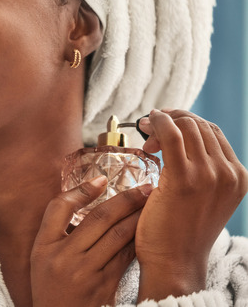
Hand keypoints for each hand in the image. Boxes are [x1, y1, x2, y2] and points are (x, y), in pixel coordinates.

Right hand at [31, 176, 149, 306]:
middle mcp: (63, 257)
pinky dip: (137, 240)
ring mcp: (86, 273)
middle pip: (98, 218)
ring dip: (137, 217)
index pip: (59, 207)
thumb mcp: (42, 255)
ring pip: (118, 236)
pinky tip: (148, 230)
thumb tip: (87, 195)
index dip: (82, 191)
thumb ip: (57, 229)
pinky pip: (126, 257)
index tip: (102, 179)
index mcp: (43, 246)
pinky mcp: (105, 286)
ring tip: (151, 204)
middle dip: (125, 199)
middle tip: (144, 187)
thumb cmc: (50, 285)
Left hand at [135, 109, 247, 300]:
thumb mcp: (202, 199)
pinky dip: (157, 123)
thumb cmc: (179, 233)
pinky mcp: (185, 178)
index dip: (186, 122)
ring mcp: (210, 175)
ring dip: (162, 121)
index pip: (213, 133)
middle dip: (173, 119)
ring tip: (145, 133)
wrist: (174, 262)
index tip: (162, 126)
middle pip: (201, 125)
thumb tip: (176, 143)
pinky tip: (145, 128)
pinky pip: (171, 135)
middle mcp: (229, 174)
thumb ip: (201, 173)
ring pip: (187, 126)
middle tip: (148, 128)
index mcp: (237, 177)